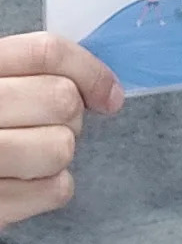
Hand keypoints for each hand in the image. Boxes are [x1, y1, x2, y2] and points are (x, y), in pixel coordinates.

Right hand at [0, 33, 122, 229]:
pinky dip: (50, 189)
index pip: (46, 53)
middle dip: (70, 117)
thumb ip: (35, 75)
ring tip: (29, 157)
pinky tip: (23, 183)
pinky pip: (56, 190)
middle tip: (46, 129)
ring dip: (57, 153)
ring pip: (61, 147)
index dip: (90, 71)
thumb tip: (108, 93)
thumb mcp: (0, 84)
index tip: (109, 96)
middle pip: (61, 99)